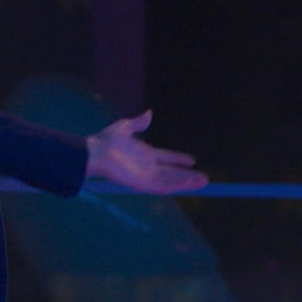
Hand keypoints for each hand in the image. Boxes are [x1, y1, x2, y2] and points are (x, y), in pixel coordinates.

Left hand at [85, 110, 208, 194]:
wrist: (96, 151)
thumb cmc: (107, 140)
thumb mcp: (126, 127)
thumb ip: (139, 122)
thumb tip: (149, 113)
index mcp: (145, 154)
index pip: (167, 158)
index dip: (179, 159)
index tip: (193, 160)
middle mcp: (147, 167)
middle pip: (172, 173)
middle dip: (188, 176)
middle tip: (205, 178)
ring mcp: (145, 176)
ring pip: (171, 182)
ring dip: (187, 183)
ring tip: (203, 182)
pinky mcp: (141, 184)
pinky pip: (162, 188)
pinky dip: (175, 187)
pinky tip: (187, 185)